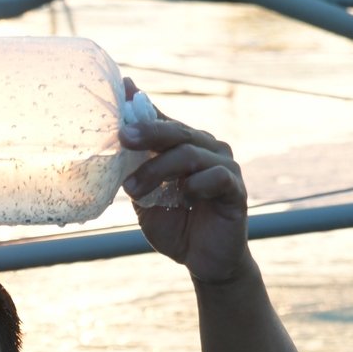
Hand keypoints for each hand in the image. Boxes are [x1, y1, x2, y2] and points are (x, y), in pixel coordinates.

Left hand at [118, 80, 250, 284]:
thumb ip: (136, 169)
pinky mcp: (236, 189)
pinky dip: (195, 185)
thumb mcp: (146, 197)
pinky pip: (216, 176)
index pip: (162, 119)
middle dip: (147, 131)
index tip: (121, 89)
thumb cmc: (175, 226)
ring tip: (134, 190)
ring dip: (158, 169)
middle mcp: (206, 149)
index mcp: (183, 146)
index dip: (141, 105)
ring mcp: (224, 166)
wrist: (203, 262)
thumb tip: (116, 139)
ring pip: (190, 153)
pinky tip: (184, 198)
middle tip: (123, 137)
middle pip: (176, 131)